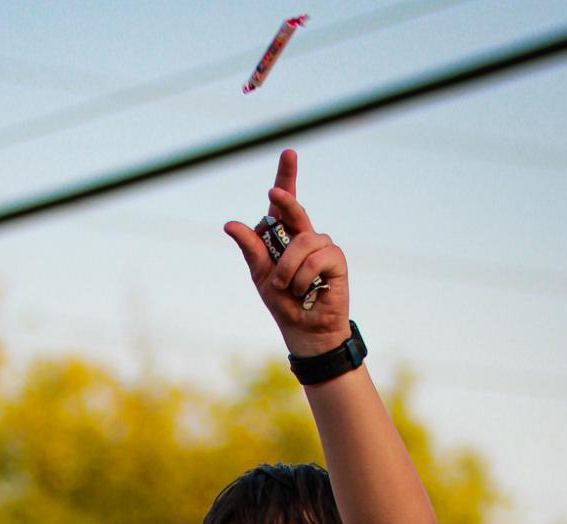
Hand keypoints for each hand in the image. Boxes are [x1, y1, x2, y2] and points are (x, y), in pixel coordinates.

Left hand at [224, 148, 351, 357]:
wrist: (305, 330)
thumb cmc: (284, 303)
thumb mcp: (261, 276)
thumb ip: (251, 249)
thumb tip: (230, 224)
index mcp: (285, 237)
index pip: (285, 205)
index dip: (288, 177)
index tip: (288, 152)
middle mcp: (305, 236)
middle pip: (295, 209)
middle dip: (286, 199)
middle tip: (273, 193)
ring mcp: (322, 246)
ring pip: (302, 240)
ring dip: (288, 268)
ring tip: (287, 288)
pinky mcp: (336, 259)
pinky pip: (316, 257)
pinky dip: (304, 276)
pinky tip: (307, 290)